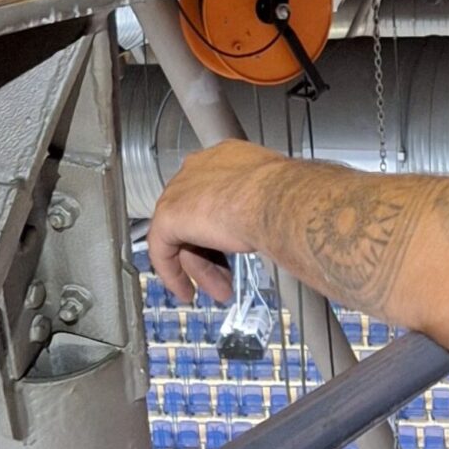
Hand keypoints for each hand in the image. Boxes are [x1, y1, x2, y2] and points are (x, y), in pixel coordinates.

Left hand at [146, 139, 286, 303]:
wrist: (276, 199)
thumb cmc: (285, 194)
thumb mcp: (275, 196)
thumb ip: (262, 204)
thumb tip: (270, 219)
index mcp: (226, 157)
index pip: (215, 194)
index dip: (223, 224)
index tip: (233, 246)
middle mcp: (198, 169)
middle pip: (197, 217)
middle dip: (213, 252)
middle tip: (228, 276)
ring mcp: (180, 191)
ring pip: (183, 236)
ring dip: (201, 267)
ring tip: (219, 291)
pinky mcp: (168, 215)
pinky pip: (163, 249)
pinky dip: (174, 273)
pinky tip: (186, 290)